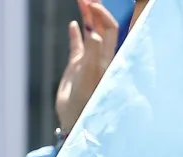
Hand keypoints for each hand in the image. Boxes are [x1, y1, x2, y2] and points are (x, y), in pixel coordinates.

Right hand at [55, 0, 119, 133]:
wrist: (74, 118)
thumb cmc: (84, 100)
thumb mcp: (89, 77)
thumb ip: (93, 53)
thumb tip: (94, 32)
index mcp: (106, 56)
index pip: (109, 28)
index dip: (102, 15)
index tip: (90, 4)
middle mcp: (99, 55)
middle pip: (101, 26)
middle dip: (95, 9)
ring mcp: (88, 60)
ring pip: (89, 32)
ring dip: (86, 17)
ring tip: (81, 1)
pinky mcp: (76, 67)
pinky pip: (77, 46)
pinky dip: (76, 34)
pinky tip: (73, 24)